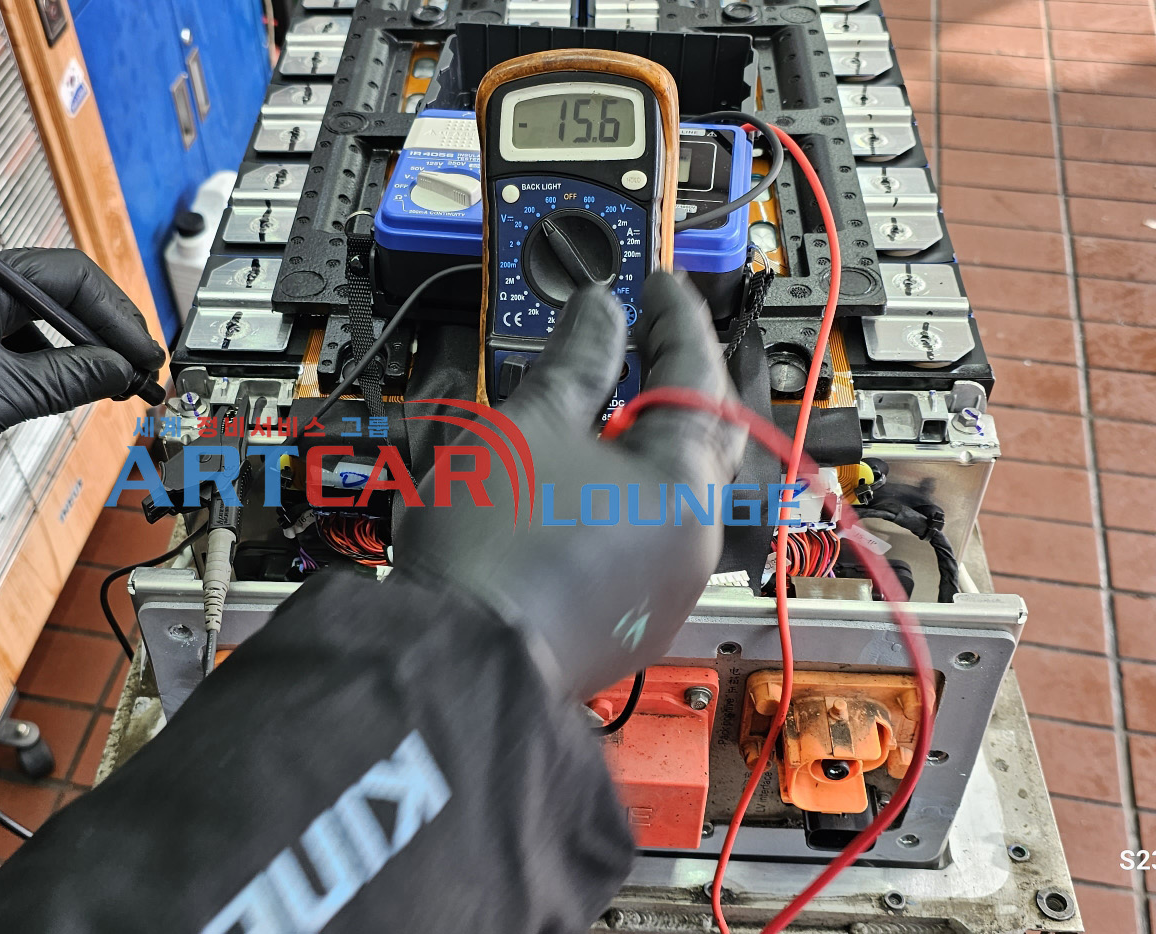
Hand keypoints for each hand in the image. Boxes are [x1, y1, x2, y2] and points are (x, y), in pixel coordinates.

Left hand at [0, 249, 164, 481]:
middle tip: (138, 372)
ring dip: (77, 349)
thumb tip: (119, 371)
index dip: (119, 318)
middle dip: (105, 333)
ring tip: (109, 385)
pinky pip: (13, 338)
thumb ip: (67, 380)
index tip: (146, 356)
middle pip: (62, 294)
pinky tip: (66, 388)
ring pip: (40, 319)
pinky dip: (45, 361)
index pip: (74, 278)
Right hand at [393, 272, 743, 701]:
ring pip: (662, 492)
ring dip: (632, 443)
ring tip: (588, 410)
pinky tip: (568, 486)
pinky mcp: (627, 622)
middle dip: (663, 380)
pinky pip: (635, 541)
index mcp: (687, 482)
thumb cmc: (493, 546)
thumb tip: (600, 311)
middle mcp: (693, 539)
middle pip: (694, 436)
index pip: (698, 372)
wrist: (456, 659)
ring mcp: (664, 588)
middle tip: (635, 338)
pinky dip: (612, 500)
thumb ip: (578, 358)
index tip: (655, 284)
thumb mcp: (530, 422)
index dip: (674, 316)